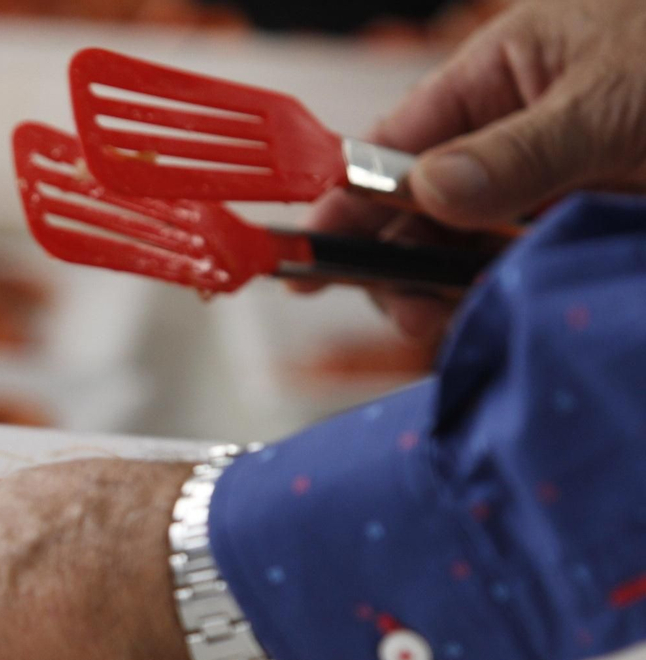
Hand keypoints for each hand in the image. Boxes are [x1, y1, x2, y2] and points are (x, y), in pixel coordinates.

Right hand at [298, 0, 645, 341]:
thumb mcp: (612, 99)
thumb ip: (514, 151)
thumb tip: (423, 194)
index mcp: (501, 75)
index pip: (393, 144)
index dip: (343, 203)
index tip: (307, 265)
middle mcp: (513, 134)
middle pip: (417, 212)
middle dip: (401, 266)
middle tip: (417, 314)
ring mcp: (550, 186)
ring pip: (465, 254)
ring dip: (453, 295)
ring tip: (463, 324)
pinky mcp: (586, 231)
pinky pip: (521, 275)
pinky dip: (504, 303)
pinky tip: (503, 320)